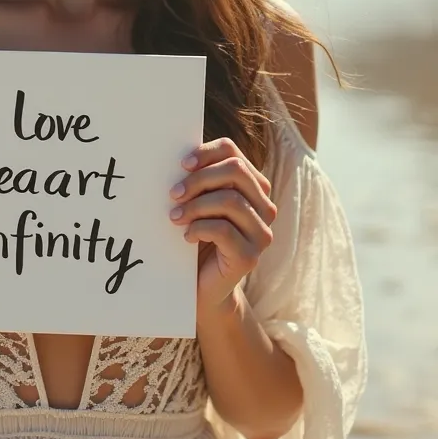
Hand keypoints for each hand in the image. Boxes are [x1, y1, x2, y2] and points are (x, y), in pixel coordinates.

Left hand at [168, 138, 276, 312]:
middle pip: (235, 171)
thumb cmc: (197, 236)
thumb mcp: (199, 202)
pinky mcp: (249, 256)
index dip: (207, 153)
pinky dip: (199, 228)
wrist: (202, 285)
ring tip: (175, 217)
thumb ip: (198, 180)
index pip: (233, 153)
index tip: (182, 165)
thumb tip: (178, 157)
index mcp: (253, 187)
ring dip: (195, 206)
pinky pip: (223, 230)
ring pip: (230, 200)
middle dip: (199, 179)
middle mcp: (265, 207)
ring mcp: (261, 233)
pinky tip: (187, 236)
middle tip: (173, 193)